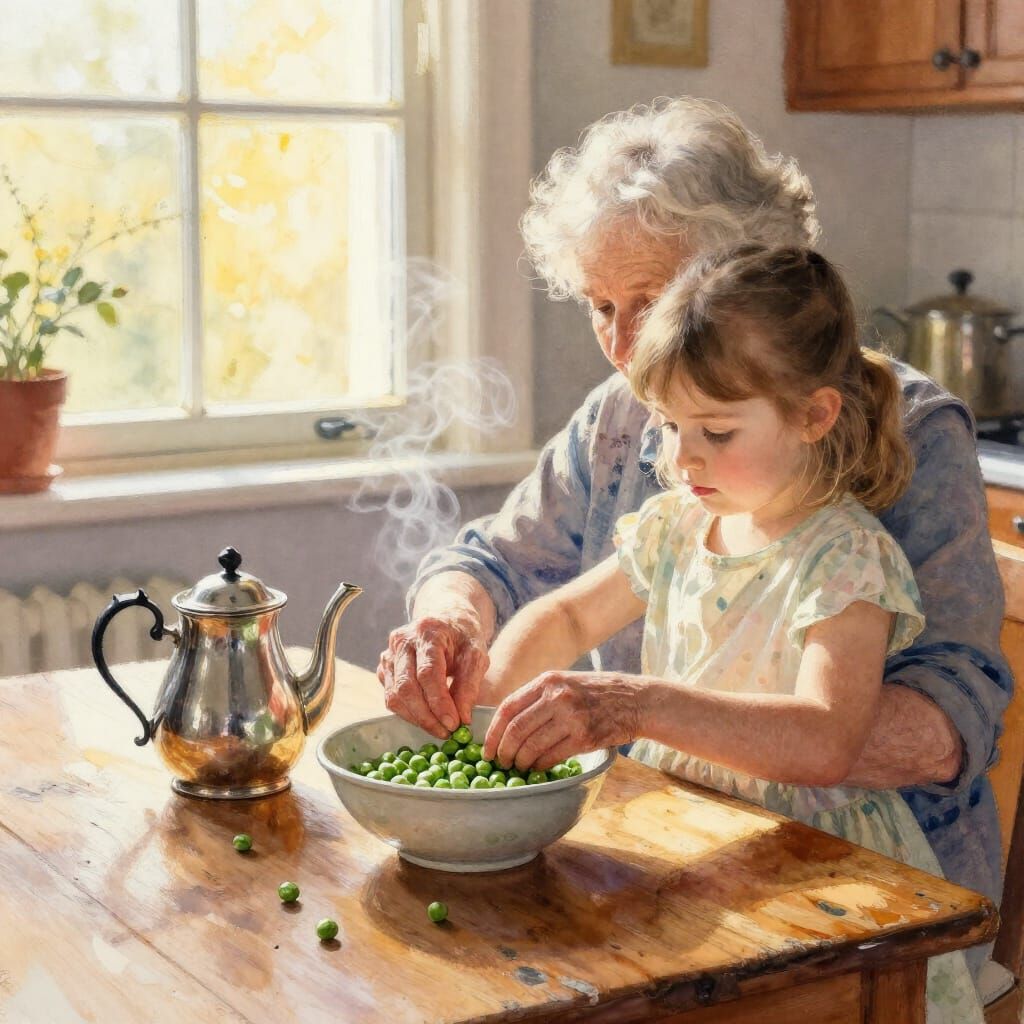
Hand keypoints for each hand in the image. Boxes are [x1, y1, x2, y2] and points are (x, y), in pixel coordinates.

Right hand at [376, 616, 488, 738]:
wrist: (447, 619)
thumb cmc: (464, 637)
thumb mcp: (476, 656)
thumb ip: (470, 686)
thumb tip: (462, 720)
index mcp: (427, 631)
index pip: (428, 673)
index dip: (439, 702)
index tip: (454, 724)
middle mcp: (402, 640)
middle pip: (407, 687)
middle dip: (427, 716)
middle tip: (447, 732)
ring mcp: (389, 653)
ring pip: (394, 696)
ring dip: (417, 718)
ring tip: (440, 728)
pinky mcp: (384, 667)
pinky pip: (390, 697)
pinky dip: (408, 712)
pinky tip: (427, 717)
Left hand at [481, 671, 644, 771]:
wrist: (634, 700)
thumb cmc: (596, 692)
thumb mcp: (565, 682)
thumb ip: (538, 696)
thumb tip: (507, 722)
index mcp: (548, 681)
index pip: (507, 708)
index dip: (492, 732)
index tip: (486, 748)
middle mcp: (556, 697)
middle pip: (515, 730)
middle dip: (503, 751)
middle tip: (501, 763)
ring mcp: (570, 717)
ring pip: (531, 746)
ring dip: (521, 762)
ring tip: (519, 767)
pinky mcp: (584, 737)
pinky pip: (551, 757)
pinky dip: (540, 765)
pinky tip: (538, 767)